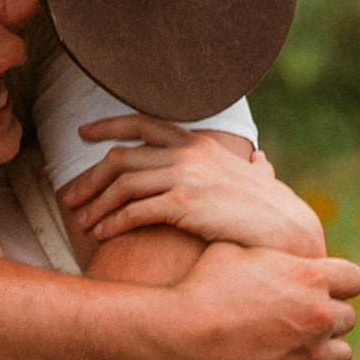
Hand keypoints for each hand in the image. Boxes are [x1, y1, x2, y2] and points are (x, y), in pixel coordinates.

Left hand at [62, 117, 325, 255]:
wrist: (289, 230)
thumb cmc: (275, 210)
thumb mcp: (258, 178)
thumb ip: (252, 166)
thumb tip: (262, 162)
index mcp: (199, 143)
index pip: (143, 123)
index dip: (108, 126)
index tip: (83, 134)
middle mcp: (189, 154)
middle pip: (121, 159)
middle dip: (89, 179)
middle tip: (71, 199)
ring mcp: (186, 177)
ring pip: (122, 185)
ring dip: (96, 205)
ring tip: (82, 224)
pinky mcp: (184, 205)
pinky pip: (134, 211)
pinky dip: (113, 223)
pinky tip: (102, 236)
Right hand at [173, 240, 359, 359]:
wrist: (175, 340)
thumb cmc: (197, 289)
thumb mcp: (232, 250)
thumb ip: (267, 246)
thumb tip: (268, 224)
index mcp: (310, 277)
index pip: (355, 280)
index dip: (337, 284)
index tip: (317, 289)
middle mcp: (318, 316)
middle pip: (347, 317)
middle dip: (324, 317)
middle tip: (296, 320)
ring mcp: (311, 356)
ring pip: (342, 354)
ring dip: (323, 352)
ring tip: (296, 349)